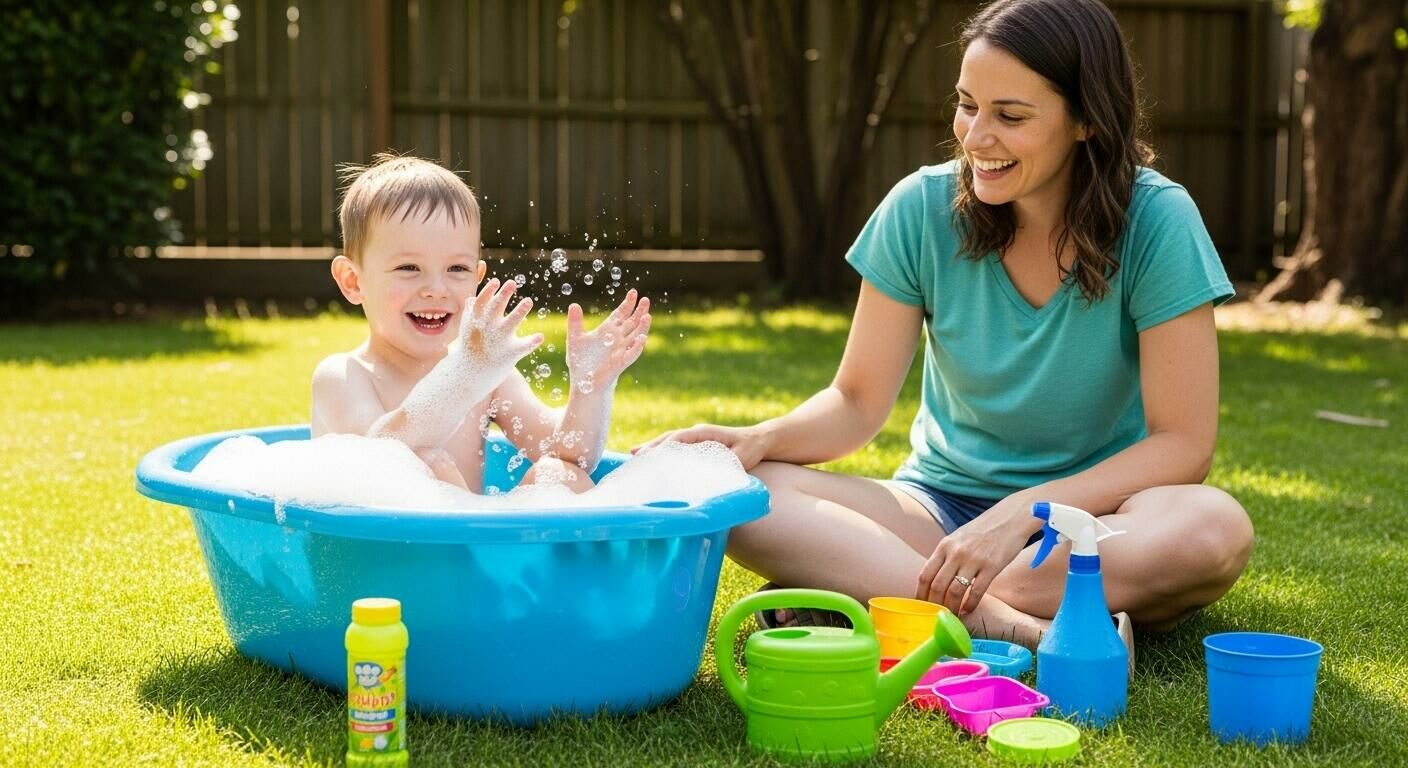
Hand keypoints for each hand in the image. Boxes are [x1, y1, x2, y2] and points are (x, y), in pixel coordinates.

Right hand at [459, 278, 542, 368]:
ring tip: (528, 300)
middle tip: (512, 282)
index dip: (488, 291)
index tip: (497, 280)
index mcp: (476, 322)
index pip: (482, 303)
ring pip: (509, 324)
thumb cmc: (469, 350)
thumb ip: (470, 313)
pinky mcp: (508, 355)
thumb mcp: (466, 330)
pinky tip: (540, 337)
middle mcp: (486, 330)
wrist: (469, 377)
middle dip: (503, 295)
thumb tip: (472, 298)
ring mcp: (497, 342)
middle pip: (495, 309)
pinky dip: (531, 342)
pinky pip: (522, 347)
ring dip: (519, 311)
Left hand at [566, 288, 650, 386]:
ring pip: (636, 336)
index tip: (634, 292)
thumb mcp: (574, 339)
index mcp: (608, 330)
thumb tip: (573, 305)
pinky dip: (637, 346)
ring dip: (642, 327)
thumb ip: (574, 323)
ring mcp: (621, 350)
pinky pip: (632, 353)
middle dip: (640, 311)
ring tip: (647, 316)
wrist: (583, 382)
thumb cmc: (581, 361)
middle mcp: (618, 338)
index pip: (622, 314)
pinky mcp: (621, 362)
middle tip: (646, 300)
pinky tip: (642, 338)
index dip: (628, 303)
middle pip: (633, 322)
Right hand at [633, 423, 772, 469]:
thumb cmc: (750, 448)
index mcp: (704, 433)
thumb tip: (717, 473)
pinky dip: (659, 452)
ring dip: (651, 449)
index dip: (663, 447)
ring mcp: (694, 438)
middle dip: (650, 447)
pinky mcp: (694, 445)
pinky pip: (673, 447)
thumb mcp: (743, 457)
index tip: (649, 456)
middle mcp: (696, 433)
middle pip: (668, 438)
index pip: (679, 438)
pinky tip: (645, 458)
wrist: (758, 440)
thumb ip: (730, 463)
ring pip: (668, 442)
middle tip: (634, 459)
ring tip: (632, 457)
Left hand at [916, 492, 1039, 614]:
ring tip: (952, 616)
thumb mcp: (958, 537)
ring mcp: (973, 559)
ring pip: (955, 591)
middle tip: (935, 617)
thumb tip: (935, 578)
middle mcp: (956, 552)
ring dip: (951, 608)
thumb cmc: (983, 530)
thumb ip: (946, 555)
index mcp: (945, 545)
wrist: (1011, 518)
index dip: (920, 594)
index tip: (920, 607)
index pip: (925, 574)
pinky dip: (970, 605)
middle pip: (937, 586)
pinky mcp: (992, 566)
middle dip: (934, 605)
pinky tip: (968, 610)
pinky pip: (976, 591)